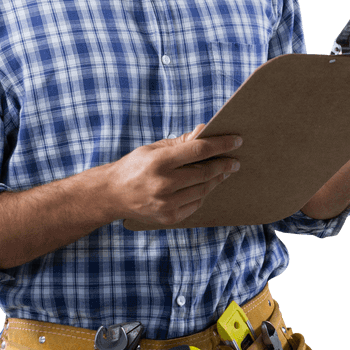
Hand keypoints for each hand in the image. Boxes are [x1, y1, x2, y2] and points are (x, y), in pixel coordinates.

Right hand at [105, 124, 241, 225]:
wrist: (112, 195)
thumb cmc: (135, 166)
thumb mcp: (153, 149)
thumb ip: (180, 142)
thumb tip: (204, 131)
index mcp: (159, 161)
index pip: (198, 150)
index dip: (220, 144)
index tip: (236, 141)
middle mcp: (163, 184)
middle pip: (205, 172)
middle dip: (223, 164)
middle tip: (234, 160)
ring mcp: (166, 203)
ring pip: (203, 189)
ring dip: (216, 179)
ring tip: (223, 172)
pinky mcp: (169, 217)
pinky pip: (195, 204)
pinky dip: (203, 194)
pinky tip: (205, 186)